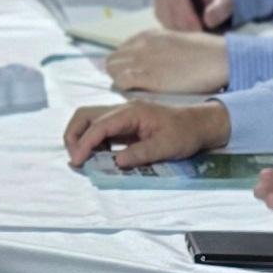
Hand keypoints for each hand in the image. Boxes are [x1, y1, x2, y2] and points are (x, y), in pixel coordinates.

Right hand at [62, 98, 227, 168]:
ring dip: (81, 137)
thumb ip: (140, 154)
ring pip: (90, 120)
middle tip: (75, 159)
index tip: (77, 161)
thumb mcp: (165, 147)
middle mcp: (122, 109)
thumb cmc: (185, 133)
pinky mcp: (125, 123)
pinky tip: (99, 156)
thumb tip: (116, 163)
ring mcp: (122, 115)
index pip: (98, 126)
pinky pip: (100, 128)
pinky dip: (93, 141)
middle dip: (74, 135)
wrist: (199, 124)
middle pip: (85, 115)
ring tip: (84, 159)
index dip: (84, 144)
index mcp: (131, 112)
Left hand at [103, 28, 231, 94]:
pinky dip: (125, 89)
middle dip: (119, 73)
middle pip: (112, 60)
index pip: (121, 50)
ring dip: (121, 81)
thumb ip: (160, 48)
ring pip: (113, 70)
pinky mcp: (149, 77)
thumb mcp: (177, 41)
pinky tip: (138, 94)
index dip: (125, 65)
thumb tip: (153, 58)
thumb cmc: (205, 53)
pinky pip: (122, 82)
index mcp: (149, 35)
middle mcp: (142, 45)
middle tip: (133, 87)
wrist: (219, 59)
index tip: (132, 76)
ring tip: (136, 92)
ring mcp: (143, 59)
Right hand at [151, 0, 233, 32]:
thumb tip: (208, 21)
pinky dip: (175, 29)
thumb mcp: (225, 0)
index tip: (199, 27)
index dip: (187, 13)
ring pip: (165, 17)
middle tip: (198, 33)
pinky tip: (187, 30)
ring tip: (195, 31)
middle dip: (184, 23)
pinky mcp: (158, 11)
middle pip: (170, 7)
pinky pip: (163, 23)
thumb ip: (220, 8)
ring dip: (180, 27)